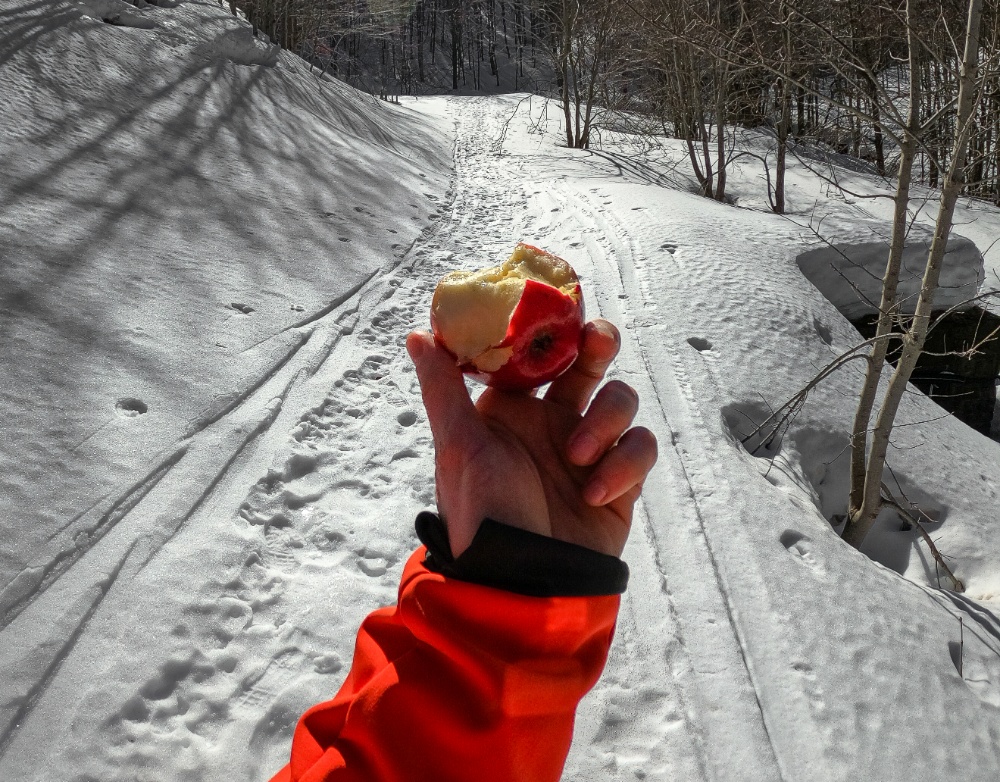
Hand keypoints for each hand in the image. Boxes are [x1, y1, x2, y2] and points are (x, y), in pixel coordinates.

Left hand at [406, 319, 656, 558]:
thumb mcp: (458, 447)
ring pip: (621, 400)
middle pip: (589, 364)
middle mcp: (552, 423)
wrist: (525, 584)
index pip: (537, 354)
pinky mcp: (622, 479)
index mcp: (512, 411)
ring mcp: (590, 449)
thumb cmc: (483, 515)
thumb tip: (417, 334)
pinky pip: (640, 447)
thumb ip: (443, 389)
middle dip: (598, 345)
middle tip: (597, 340)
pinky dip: (624, 464)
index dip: (551, 329)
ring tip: (578, 458)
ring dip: (606, 420)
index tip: (559, 310)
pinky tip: (595, 493)